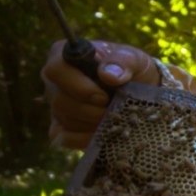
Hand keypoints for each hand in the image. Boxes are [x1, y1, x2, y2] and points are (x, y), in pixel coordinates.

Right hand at [41, 40, 159, 148]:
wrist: (140, 92)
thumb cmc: (132, 69)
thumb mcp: (135, 58)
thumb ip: (123, 61)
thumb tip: (108, 75)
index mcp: (65, 56)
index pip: (57, 69)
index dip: (79, 86)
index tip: (104, 96)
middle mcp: (54, 81)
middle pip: (59, 100)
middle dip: (91, 110)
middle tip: (114, 111)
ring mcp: (56, 106)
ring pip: (65, 120)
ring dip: (93, 124)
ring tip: (115, 119)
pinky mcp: (61, 128)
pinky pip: (65, 138)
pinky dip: (87, 138)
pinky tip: (106, 133)